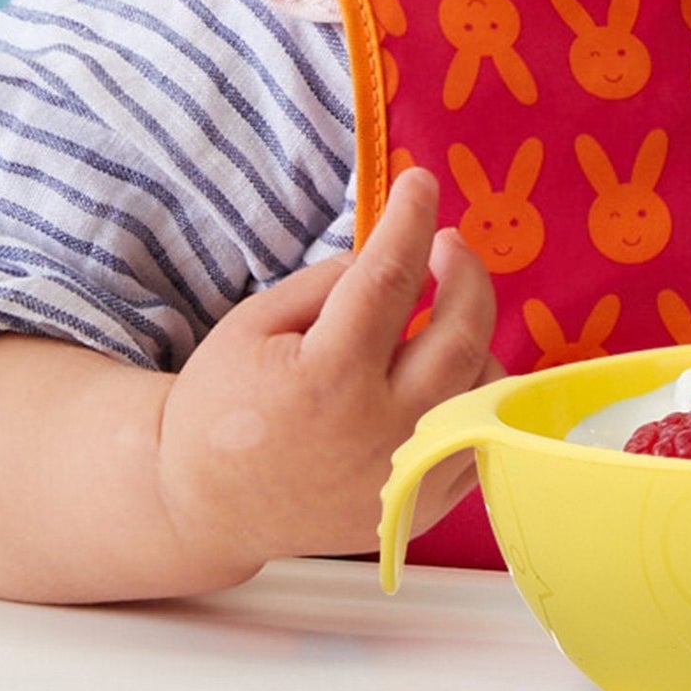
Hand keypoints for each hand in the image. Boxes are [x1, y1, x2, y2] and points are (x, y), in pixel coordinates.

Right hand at [154, 165, 498, 578]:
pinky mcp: (422, 506)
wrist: (207, 509)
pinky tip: (445, 369)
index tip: (421, 182)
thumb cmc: (223, 407)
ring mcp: (406, 474)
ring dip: (471, 335)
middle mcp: (378, 429)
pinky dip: (474, 391)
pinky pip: (480, 434)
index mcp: (326, 377)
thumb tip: (389, 251)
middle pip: (460, 331)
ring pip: (483, 383)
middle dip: (465, 271)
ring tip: (438, 315)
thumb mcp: (252, 326)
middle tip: (448, 244)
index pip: (390, 277)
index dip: (410, 220)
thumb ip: (324, 283)